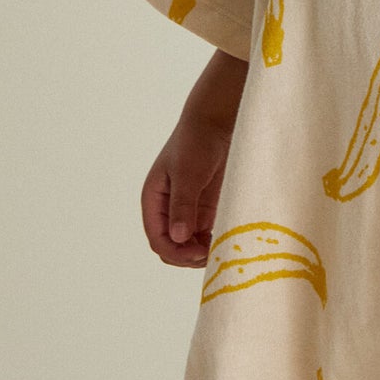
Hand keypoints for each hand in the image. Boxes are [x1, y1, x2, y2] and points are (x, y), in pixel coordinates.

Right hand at [140, 109, 233, 267]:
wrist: (216, 122)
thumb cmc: (196, 142)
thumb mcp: (188, 173)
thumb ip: (183, 205)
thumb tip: (179, 238)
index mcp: (153, 201)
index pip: (158, 240)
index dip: (176, 252)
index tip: (200, 253)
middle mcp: (166, 210)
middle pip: (171, 248)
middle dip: (188, 257)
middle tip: (214, 255)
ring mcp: (186, 211)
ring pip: (188, 246)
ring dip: (201, 254)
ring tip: (222, 251)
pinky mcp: (205, 210)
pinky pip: (203, 237)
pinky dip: (212, 244)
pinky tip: (226, 243)